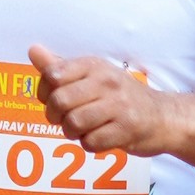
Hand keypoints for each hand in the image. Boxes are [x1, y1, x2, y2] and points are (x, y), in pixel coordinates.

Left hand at [29, 47, 175, 156]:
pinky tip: (99, 137)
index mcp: (94, 65)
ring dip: (72, 132)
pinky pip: (90, 143)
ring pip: (73, 123)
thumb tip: (33, 50)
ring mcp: (119, 105)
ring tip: (83, 129)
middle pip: (59, 101)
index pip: (52, 75)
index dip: (45, 92)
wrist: (162, 117)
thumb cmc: (120, 96)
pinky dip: (89, 144)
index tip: (53, 99)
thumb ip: (60, 66)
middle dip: (56, 117)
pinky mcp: (126, 129)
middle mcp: (107, 81)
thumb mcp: (92, 75)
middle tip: (65, 119)